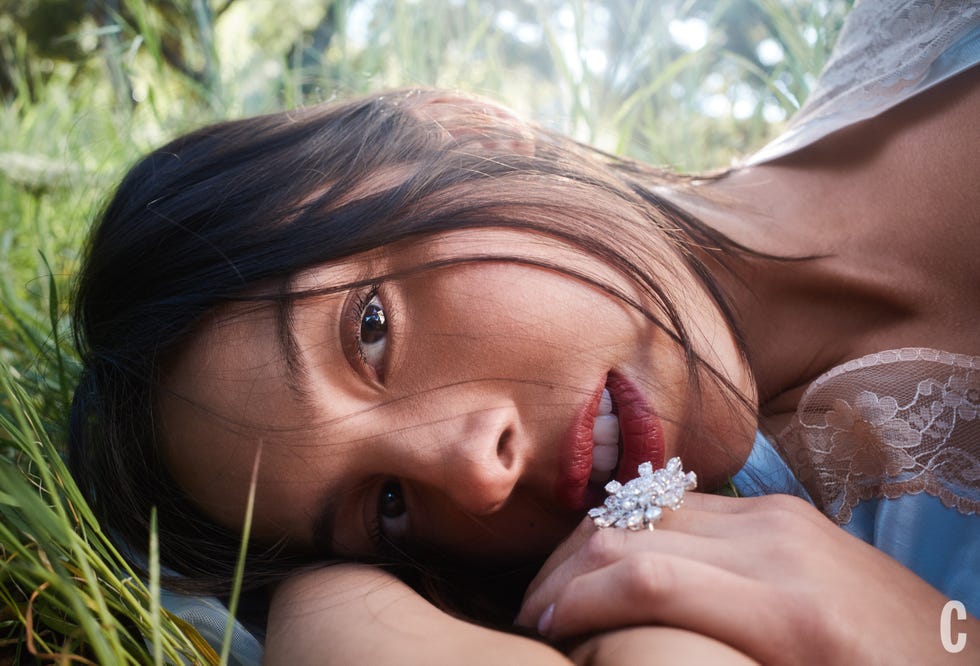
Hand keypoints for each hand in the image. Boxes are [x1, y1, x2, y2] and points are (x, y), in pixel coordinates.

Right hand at [518, 493, 977, 663]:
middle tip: (532, 614)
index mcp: (789, 611)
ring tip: (562, 587)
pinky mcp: (780, 508)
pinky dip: (632, 528)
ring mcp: (777, 516)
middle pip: (633, 531)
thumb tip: (637, 658)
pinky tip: (613, 561)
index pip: (645, 579)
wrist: (968, 658)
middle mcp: (776, 543)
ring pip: (648, 508)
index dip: (576, 602)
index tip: (541, 634)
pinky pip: (683, 504)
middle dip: (567, 571)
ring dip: (591, 544)